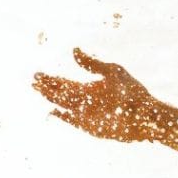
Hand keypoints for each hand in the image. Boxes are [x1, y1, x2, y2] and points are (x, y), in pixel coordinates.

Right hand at [32, 49, 165, 141]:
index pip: (64, 83)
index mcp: (88, 88)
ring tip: (37, 89)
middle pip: (60, 94)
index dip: (51, 79)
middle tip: (33, 80)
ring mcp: (86, 114)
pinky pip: (72, 121)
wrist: (144, 114)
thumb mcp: (112, 72)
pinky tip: (53, 111)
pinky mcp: (89, 126)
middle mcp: (84, 101)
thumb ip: (92, 64)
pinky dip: (62, 116)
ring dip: (50, 97)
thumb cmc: (131, 92)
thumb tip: (73, 50)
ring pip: (62, 105)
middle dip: (47, 87)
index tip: (39, 74)